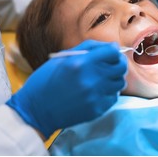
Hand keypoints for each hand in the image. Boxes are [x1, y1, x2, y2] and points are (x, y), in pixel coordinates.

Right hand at [6, 40, 127, 138]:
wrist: (36, 110)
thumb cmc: (46, 80)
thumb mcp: (62, 58)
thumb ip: (88, 49)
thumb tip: (110, 46)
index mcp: (81, 63)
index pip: (113, 51)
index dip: (113, 50)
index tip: (110, 52)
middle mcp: (91, 79)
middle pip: (121, 67)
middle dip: (118, 63)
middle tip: (111, 64)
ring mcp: (95, 96)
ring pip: (119, 83)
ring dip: (113, 79)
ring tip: (101, 79)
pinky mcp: (97, 110)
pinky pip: (113, 97)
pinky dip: (108, 93)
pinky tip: (96, 92)